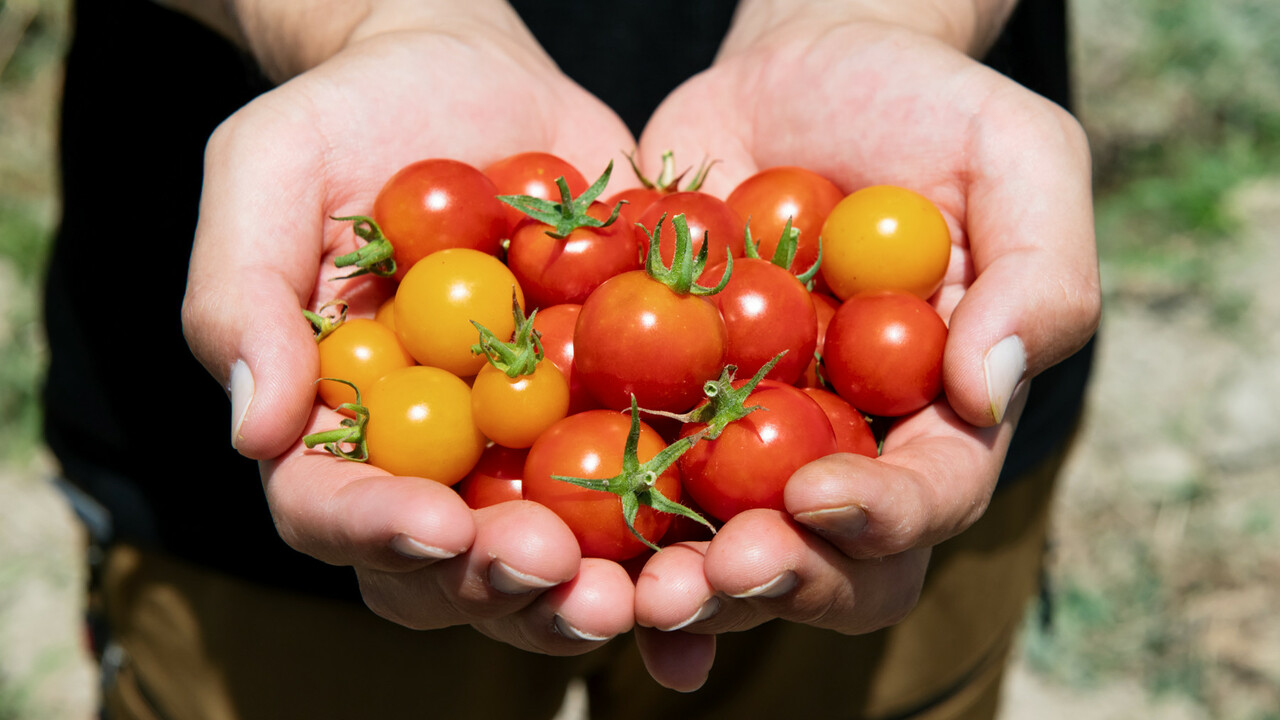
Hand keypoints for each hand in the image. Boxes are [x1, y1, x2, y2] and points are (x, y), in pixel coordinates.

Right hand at [181, 1, 637, 653]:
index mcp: (335, 423)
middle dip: (500, 584)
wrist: (473, 76)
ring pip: (553, 556)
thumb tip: (256, 433)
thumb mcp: (269, 169)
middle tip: (556, 575)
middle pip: (448, 565)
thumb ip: (241, 295)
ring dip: (593, 592)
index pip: (331, 506)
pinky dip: (683, 538)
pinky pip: (649, 489)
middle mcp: (429, 460)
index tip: (433, 525)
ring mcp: (525, 448)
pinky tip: (730, 554)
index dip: (375, 530)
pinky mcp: (613, 415)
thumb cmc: (351, 115)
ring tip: (646, 594)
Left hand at [632, 12, 1099, 689]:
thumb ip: (1036, 275)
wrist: (798, 73)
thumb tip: (986, 394)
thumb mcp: (1014, 157)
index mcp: (939, 414)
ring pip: (719, 545)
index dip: (881, 515)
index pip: (929, 495)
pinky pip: (627, 475)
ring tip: (633, 589)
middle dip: (776, 578)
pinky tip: (551, 550)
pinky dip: (596, 526)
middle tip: (718, 573)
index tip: (818, 495)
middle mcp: (845, 447)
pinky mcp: (660, 403)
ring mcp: (745, 435)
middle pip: (825, 559)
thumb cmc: (924, 108)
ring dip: (680, 584)